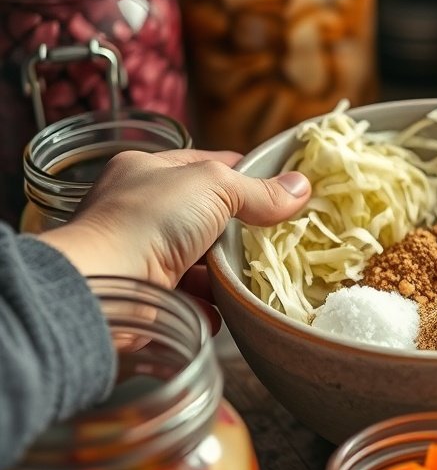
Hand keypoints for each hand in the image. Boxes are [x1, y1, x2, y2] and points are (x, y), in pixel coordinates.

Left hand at [38, 149, 310, 288]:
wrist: (103, 285)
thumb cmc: (148, 220)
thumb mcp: (213, 186)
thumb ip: (259, 190)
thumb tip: (300, 187)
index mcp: (147, 171)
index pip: (205, 165)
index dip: (244, 173)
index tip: (280, 185)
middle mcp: (141, 211)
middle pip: (207, 217)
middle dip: (240, 230)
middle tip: (275, 236)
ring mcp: (143, 255)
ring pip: (202, 261)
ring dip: (227, 271)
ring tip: (255, 274)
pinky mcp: (151, 296)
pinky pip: (194, 299)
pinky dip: (213, 303)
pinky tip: (228, 304)